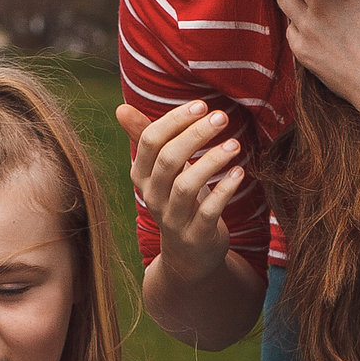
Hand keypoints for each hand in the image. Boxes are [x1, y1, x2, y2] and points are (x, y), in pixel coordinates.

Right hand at [117, 99, 243, 281]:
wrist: (188, 254)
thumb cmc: (177, 200)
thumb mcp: (160, 171)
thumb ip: (144, 139)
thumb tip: (120, 109)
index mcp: (141, 176)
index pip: (150, 142)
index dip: (175, 121)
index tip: (201, 106)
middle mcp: (153, 197)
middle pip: (168, 160)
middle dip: (195, 135)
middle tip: (222, 117)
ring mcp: (173, 219)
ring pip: (187, 186)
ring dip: (212, 161)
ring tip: (235, 144)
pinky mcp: (196, 235)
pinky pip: (208, 211)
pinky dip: (224, 190)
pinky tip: (239, 172)